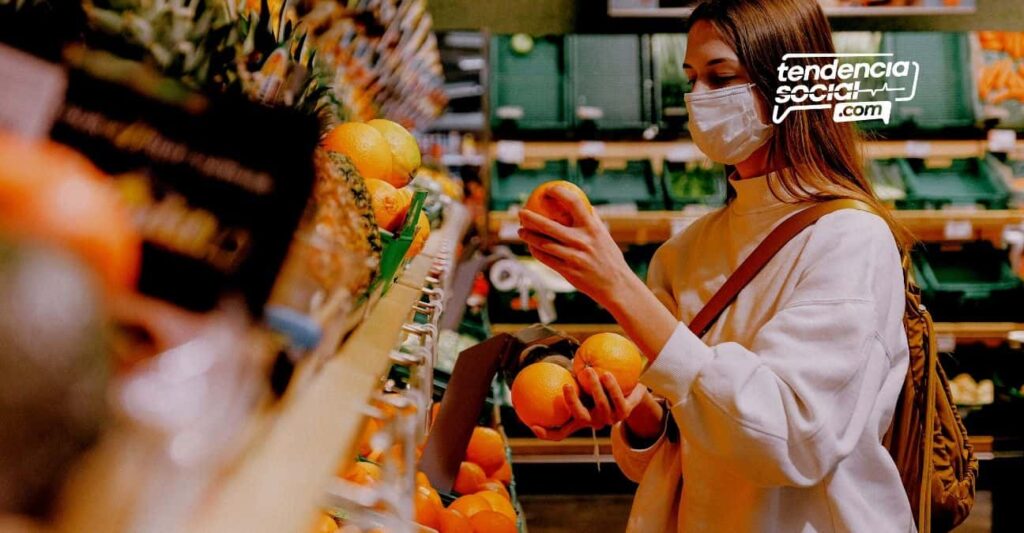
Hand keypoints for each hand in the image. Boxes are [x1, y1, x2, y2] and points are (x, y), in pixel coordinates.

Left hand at [518, 188, 635, 309]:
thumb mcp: (605, 236)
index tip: (548, 190)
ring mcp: (573, 256)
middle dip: (530, 217)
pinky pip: (545, 258)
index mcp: (592, 228)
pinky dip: (536, 251)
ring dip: (528, 236)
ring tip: (521, 231)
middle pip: (549, 225)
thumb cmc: (610, 258)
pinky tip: (531, 247)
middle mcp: (582, 241)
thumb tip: (585, 206)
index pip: (574, 202)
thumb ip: (593, 221)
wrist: (616, 285)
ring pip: (543, 243)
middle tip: (521, 213)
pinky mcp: (567, 271)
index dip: (559, 193)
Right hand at [529, 367, 648, 440]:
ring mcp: (610, 419)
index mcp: (581, 419)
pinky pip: (617, 399)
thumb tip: (542, 367)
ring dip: (594, 387)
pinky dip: (612, 386)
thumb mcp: (582, 384)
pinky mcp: (625, 412)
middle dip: (573, 402)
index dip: (546, 433)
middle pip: (580, 417)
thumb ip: (568, 379)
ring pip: (601, 405)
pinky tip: (607, 373)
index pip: (561, 432)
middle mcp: (594, 421)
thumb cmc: (602, 384)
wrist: (633, 390)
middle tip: (567, 384)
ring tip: (588, 370)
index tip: (533, 425)